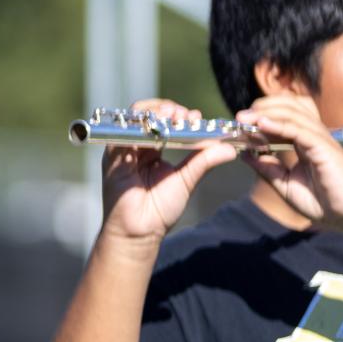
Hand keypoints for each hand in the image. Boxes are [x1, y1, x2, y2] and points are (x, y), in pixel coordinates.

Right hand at [100, 98, 237, 244]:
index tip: (196, 117)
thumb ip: (205, 161)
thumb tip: (229, 148)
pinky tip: (158, 125)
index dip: (180, 115)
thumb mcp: (187, 180)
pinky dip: (140, 124)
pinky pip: (123, 131)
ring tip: (173, 114)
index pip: (163, 122)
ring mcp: (123, 151)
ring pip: (135, 118)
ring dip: (155, 112)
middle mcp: (136, 148)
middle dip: (168, 109)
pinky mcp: (113, 157)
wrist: (140, 232)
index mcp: (152, 152)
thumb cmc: (160, 211)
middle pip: (148, 115)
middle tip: (185, 114)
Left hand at [234, 95, 342, 232]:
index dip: (259, 117)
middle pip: (288, 108)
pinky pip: (300, 130)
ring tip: (244, 118)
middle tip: (238, 117)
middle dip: (262, 108)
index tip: (237, 125)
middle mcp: (313, 136)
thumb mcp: (285, 184)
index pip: (282, 118)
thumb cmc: (323, 201)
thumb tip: (244, 154)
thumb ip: (267, 168)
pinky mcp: (325, 148)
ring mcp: (320, 139)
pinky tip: (262, 124)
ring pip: (293, 114)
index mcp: (303, 142)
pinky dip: (280, 125)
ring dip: (267, 113)